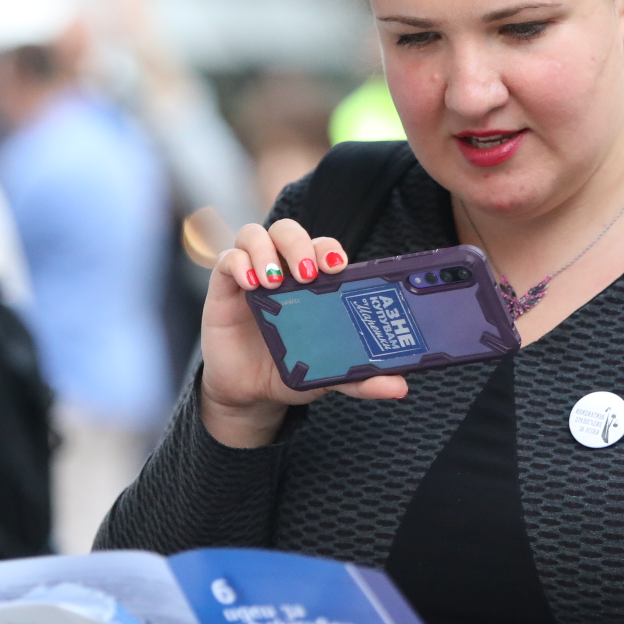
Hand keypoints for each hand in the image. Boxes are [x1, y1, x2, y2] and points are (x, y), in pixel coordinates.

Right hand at [197, 219, 407, 447]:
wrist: (249, 393)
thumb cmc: (291, 370)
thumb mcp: (327, 374)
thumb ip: (360, 378)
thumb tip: (399, 386)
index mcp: (312, 282)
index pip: (322, 248)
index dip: (329, 249)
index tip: (337, 267)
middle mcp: (282, 270)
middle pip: (288, 231)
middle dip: (299, 244)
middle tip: (307, 274)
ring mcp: (252, 274)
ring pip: (255, 234)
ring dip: (265, 250)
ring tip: (274, 281)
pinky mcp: (224, 286)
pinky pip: (227, 259)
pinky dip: (238, 263)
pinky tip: (250, 284)